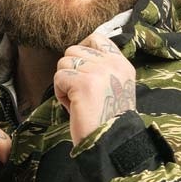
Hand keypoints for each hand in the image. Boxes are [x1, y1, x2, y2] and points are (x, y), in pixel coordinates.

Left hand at [53, 32, 135, 147]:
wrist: (111, 143)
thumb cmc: (107, 120)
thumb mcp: (114, 87)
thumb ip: (102, 68)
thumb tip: (77, 54)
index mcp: (122, 64)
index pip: (97, 38)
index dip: (82, 50)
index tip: (80, 69)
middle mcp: (112, 64)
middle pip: (74, 50)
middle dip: (71, 71)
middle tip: (80, 93)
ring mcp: (98, 71)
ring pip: (63, 63)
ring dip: (65, 84)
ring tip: (77, 101)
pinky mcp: (83, 83)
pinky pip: (59, 78)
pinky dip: (61, 94)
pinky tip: (73, 107)